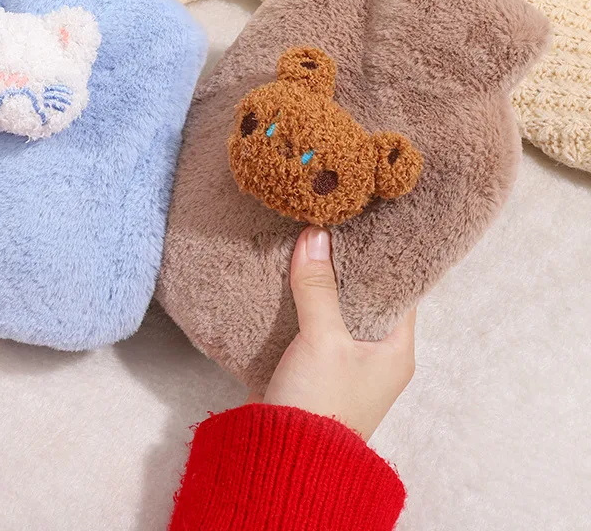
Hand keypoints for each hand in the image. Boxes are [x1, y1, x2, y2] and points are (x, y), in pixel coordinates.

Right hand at [255, 226, 415, 440]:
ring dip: (320, 284)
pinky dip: (302, 304)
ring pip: (335, 310)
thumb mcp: (323, 339)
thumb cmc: (320, 404)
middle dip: (344, 266)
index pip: (398, 291)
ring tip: (306, 243)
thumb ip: (318, 287)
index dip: (380, 257)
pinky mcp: (315, 368)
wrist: (285, 459)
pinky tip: (286, 279)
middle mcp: (375, 356)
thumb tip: (315, 234)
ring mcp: (344, 363)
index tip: (362, 223)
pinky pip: (312, 325)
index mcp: (396, 350)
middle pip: (363, 298)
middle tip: (328, 226)